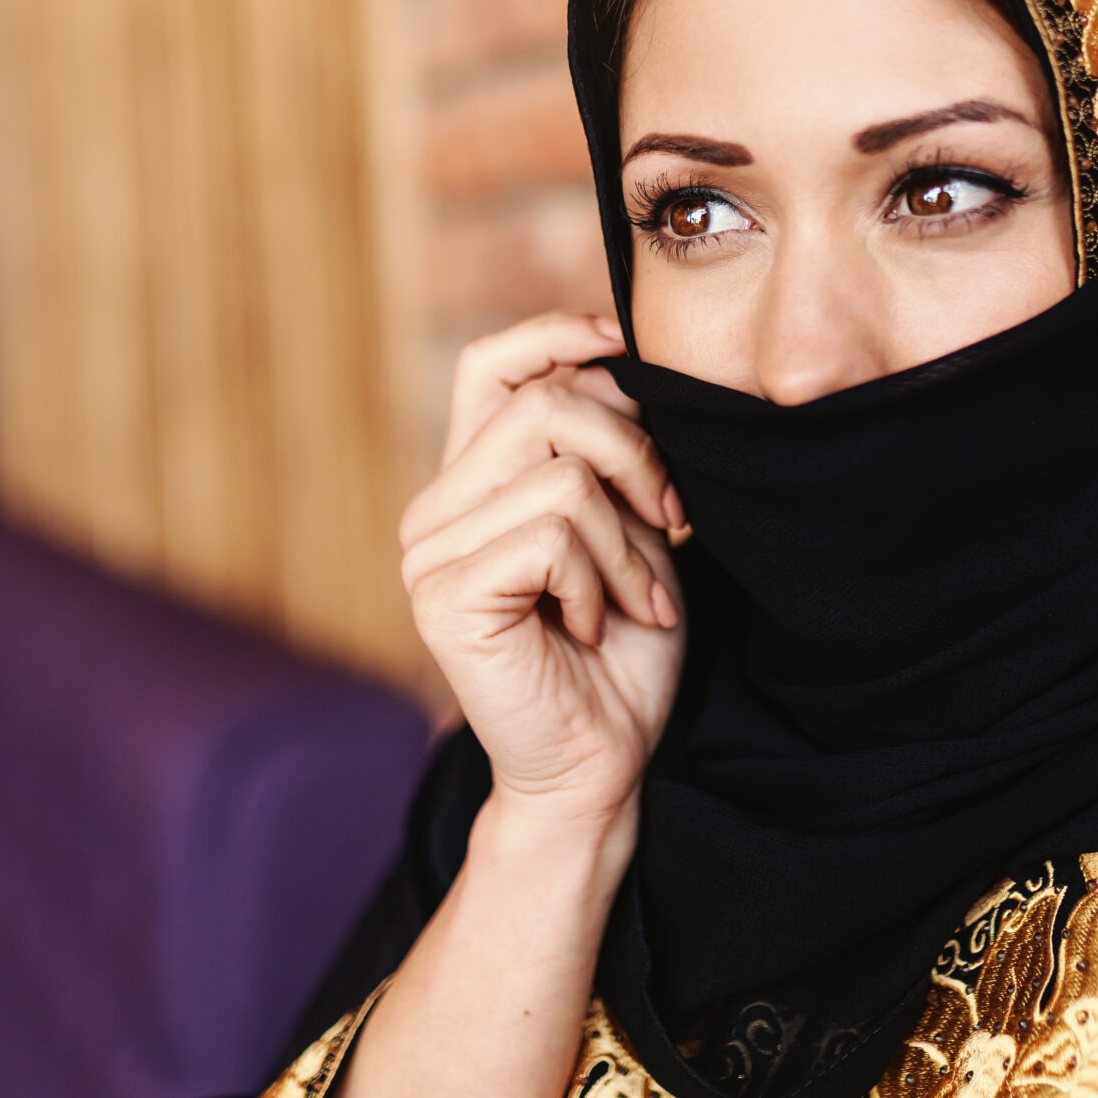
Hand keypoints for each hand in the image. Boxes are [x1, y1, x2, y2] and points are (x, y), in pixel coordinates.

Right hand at [400, 313, 685, 833]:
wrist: (600, 764)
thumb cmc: (620, 652)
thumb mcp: (632, 528)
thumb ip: (613, 452)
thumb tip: (620, 362)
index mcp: (473, 483)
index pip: (492, 366)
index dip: (559, 333)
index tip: (628, 347)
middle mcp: (436, 510)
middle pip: (546, 404)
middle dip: (635, 455)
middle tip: (669, 523)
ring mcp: (429, 554)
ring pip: (561, 471)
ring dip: (627, 540)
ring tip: (631, 599)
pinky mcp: (444, 597)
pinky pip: (550, 534)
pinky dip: (598, 578)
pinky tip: (590, 626)